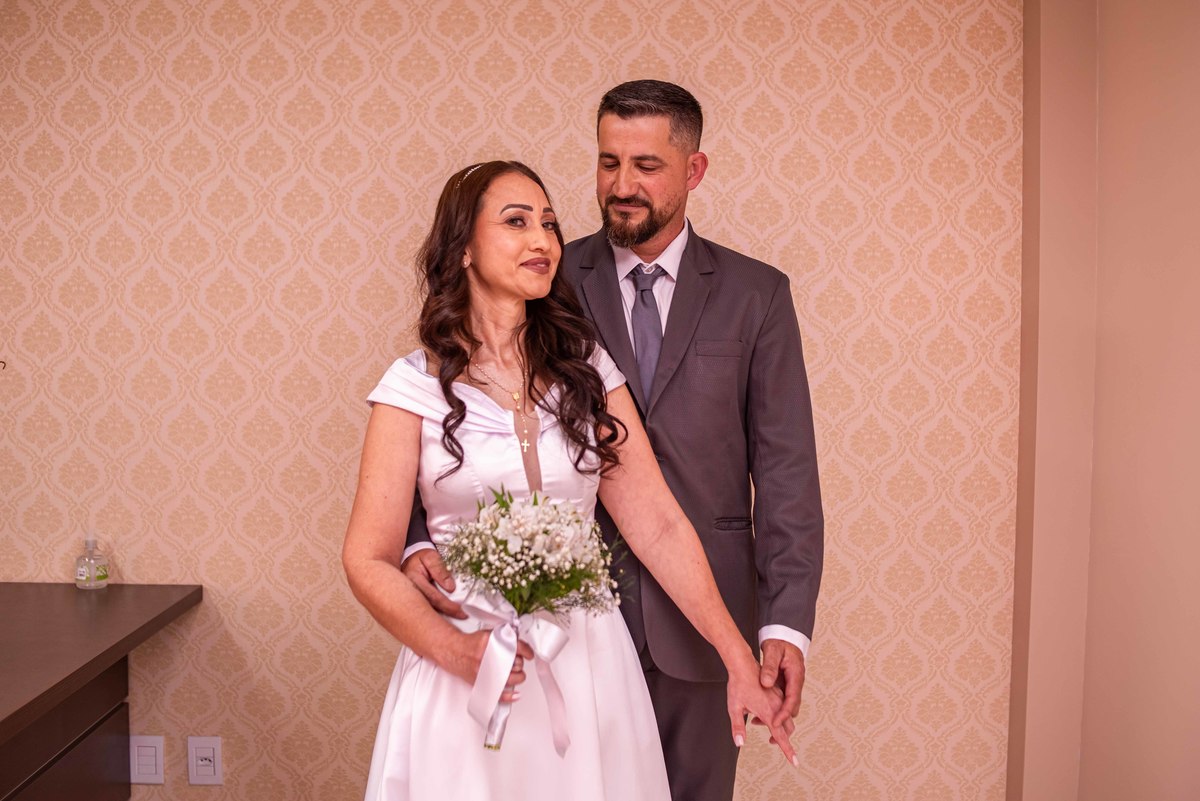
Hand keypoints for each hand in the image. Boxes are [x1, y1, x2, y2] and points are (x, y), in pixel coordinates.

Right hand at [401, 548, 465, 618]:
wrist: (410, 561)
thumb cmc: (421, 558)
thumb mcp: (431, 557)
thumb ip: (440, 569)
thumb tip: (450, 588)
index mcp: (412, 580)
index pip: (433, 596)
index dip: (448, 605)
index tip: (460, 610)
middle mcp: (409, 593)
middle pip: (430, 608)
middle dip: (447, 614)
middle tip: (462, 616)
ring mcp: (410, 599)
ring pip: (427, 611)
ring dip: (443, 616)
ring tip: (458, 616)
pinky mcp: (413, 603)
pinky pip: (426, 610)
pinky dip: (438, 614)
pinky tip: (447, 616)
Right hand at [449, 631, 534, 702]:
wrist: (455, 652)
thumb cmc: (472, 644)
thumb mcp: (490, 634)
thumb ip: (506, 638)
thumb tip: (521, 646)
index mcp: (494, 643)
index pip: (518, 648)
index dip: (527, 652)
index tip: (529, 654)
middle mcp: (490, 658)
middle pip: (517, 664)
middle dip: (519, 662)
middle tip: (514, 661)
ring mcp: (486, 673)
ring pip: (512, 679)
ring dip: (517, 676)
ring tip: (514, 673)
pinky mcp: (482, 684)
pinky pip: (498, 694)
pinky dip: (509, 696)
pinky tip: (515, 694)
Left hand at [725, 650, 797, 767]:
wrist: (743, 663)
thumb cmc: (738, 684)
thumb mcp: (734, 707)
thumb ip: (737, 726)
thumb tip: (740, 743)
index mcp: (769, 711)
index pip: (781, 736)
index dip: (788, 751)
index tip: (795, 762)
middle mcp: (777, 705)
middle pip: (787, 729)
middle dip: (783, 739)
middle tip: (771, 743)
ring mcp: (779, 698)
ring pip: (785, 718)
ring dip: (777, 725)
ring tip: (756, 723)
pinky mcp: (778, 692)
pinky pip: (781, 708)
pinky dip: (775, 715)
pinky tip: (758, 712)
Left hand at [759, 639, 804, 727]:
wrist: (782, 637)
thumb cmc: (778, 644)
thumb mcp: (773, 653)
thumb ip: (769, 667)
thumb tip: (766, 683)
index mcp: (795, 676)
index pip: (792, 701)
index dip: (785, 716)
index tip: (776, 725)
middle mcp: (794, 683)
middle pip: (791, 709)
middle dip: (782, 725)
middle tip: (771, 737)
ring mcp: (789, 685)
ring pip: (785, 708)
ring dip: (775, 718)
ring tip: (757, 724)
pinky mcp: (783, 686)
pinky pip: (779, 702)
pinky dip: (771, 710)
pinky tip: (756, 712)